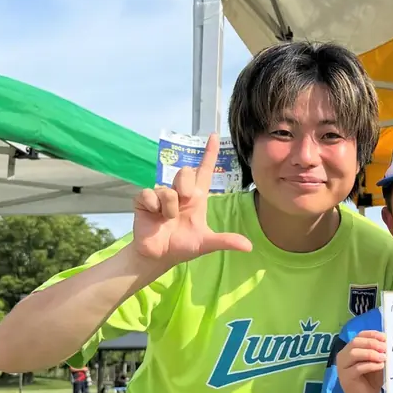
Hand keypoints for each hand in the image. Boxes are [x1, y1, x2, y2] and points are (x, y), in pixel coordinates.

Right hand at [132, 133, 252, 266]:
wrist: (159, 256)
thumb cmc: (183, 246)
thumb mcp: (206, 243)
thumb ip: (225, 241)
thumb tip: (248, 246)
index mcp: (196, 197)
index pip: (204, 170)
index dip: (209, 153)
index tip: (214, 135)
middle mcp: (179, 192)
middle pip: (185, 172)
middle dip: (185, 187)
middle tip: (184, 204)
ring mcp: (161, 194)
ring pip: (167, 189)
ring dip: (169, 208)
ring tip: (167, 219)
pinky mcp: (144, 199)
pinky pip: (149, 194)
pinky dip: (154, 208)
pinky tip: (154, 216)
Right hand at [336, 331, 385, 392]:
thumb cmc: (371, 379)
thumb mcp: (377, 361)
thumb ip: (379, 351)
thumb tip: (387, 341)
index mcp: (350, 348)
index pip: (359, 336)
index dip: (372, 334)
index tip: (384, 337)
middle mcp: (343, 355)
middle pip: (355, 342)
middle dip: (371, 343)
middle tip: (385, 348)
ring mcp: (342, 366)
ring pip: (354, 353)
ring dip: (370, 353)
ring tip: (383, 358)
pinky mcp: (345, 377)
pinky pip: (357, 368)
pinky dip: (370, 365)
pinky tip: (379, 366)